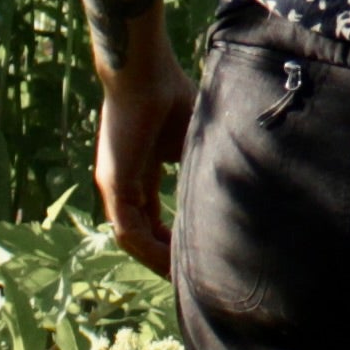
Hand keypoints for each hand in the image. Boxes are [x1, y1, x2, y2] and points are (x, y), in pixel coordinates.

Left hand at [94, 24, 195, 275]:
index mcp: (140, 170)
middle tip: (189, 275)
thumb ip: (201, 166)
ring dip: (156, 258)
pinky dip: (148, 248)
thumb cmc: (170, 95)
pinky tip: (170, 261)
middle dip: (164, 254)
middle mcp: (123, 182)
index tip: (195, 252)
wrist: (145, 73)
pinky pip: (128, 229)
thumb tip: (237, 188)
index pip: (151, 214)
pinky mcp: (113, 184)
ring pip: (133, 237)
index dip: (170, 236)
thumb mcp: (192, 142)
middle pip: (141, 230)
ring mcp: (114, 185)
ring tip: (182, 276)